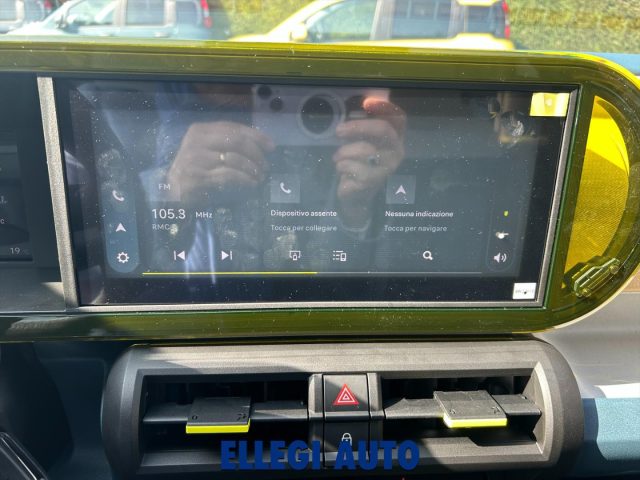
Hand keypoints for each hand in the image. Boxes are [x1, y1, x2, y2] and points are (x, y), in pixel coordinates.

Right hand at [167, 121, 273, 202]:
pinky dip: (245, 180)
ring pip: (234, 159)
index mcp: (200, 130)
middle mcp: (196, 141)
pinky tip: (252, 184)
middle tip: (265, 166)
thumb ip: (227, 144)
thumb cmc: (196, 170)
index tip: (271, 147)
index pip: (234, 128)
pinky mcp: (198, 177)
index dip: (256, 136)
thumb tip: (259, 144)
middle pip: (236, 141)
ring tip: (260, 177)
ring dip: (252, 169)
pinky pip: (229, 176)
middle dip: (256, 154)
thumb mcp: (208, 151)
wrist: (173, 192)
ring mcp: (195, 159)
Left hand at [333, 97, 405, 226]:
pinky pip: (353, 167)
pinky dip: (342, 166)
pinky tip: (343, 170)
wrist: (356, 195)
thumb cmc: (359, 163)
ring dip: (344, 152)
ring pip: (364, 150)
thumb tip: (357, 105)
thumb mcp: (361, 142)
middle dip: (358, 126)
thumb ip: (361, 126)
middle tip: (339, 130)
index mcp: (395, 138)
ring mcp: (387, 168)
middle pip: (383, 129)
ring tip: (338, 157)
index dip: (385, 107)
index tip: (366, 102)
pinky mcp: (374, 182)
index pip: (399, 118)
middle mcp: (396, 151)